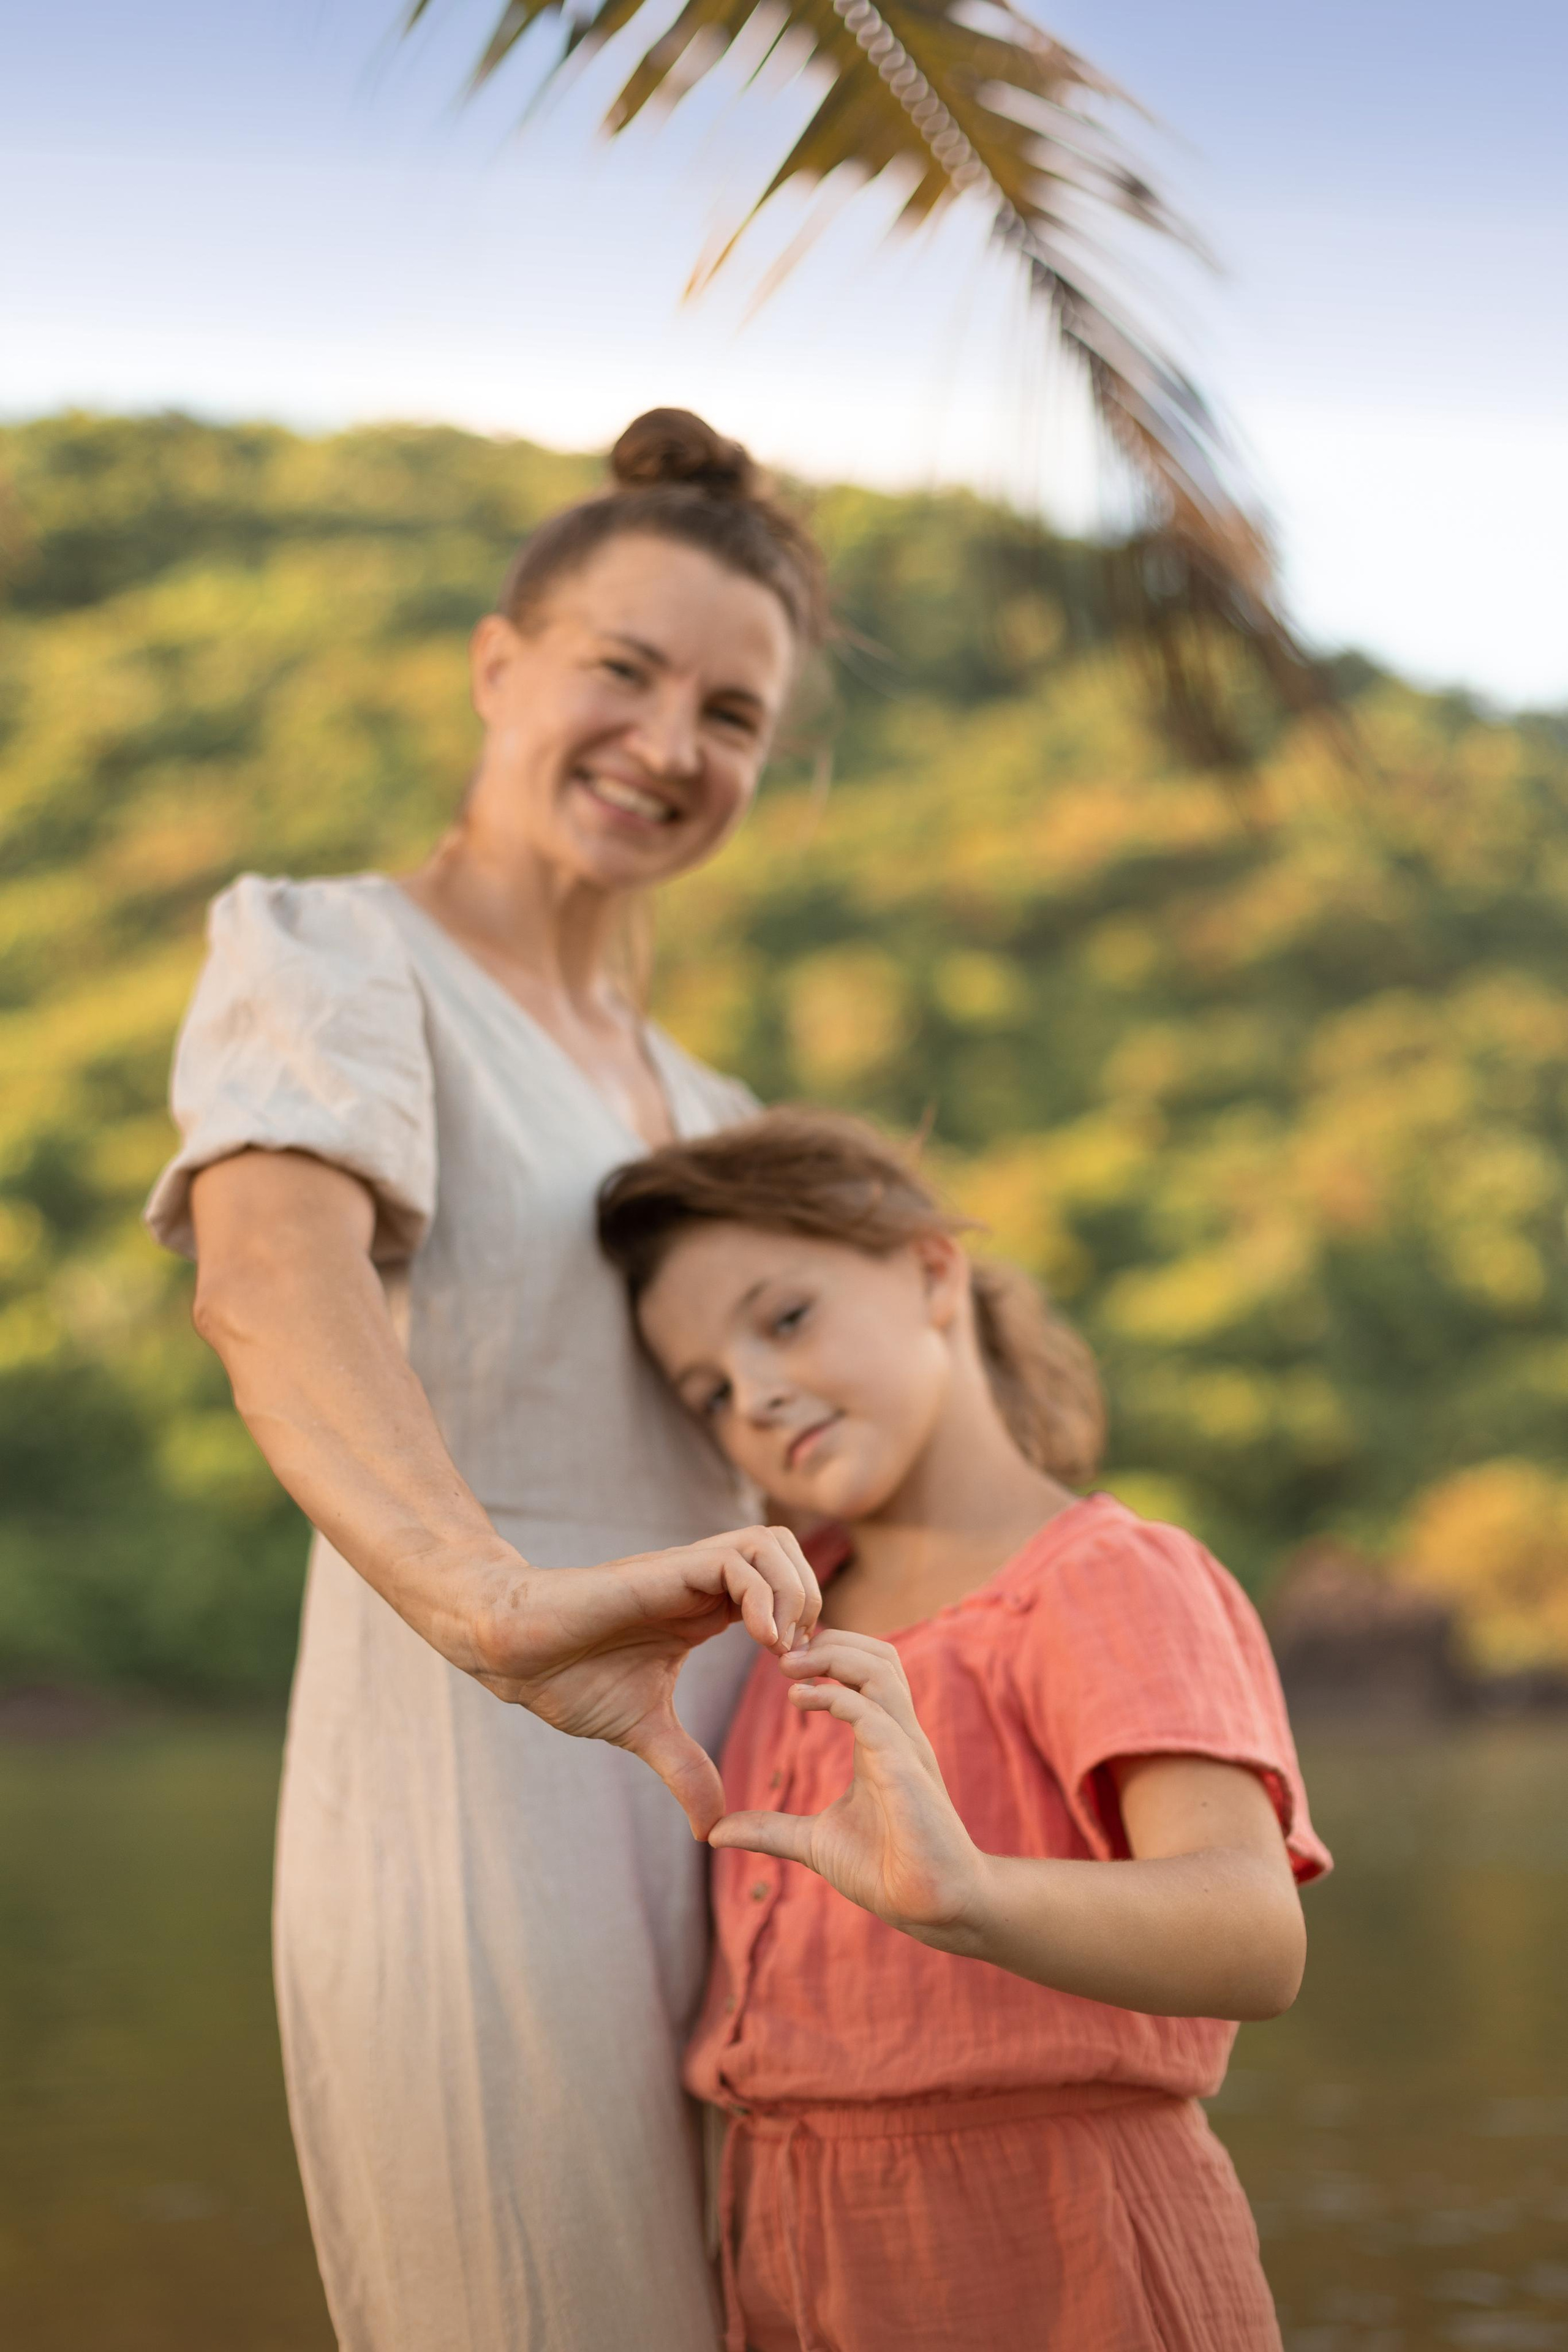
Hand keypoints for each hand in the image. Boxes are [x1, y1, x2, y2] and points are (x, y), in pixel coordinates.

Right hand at [469, 1527, 821, 1838]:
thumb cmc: (571, 1679)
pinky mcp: (667, 1568)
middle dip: (813, 1600)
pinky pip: (739, 1558)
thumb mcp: (647, 1731)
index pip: (783, 1590)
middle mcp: (704, 1584)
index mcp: (706, 1611)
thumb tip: (712, 1829)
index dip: (806, 1627)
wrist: (518, 1656)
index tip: (800, 1679)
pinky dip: (765, 1595)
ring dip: (795, 1593)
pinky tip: (759, 1640)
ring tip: (782, 1649)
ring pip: (773, 1543)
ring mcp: (687, 1571)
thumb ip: (686, 1769)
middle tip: (800, 1658)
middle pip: (790, 1552)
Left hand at [709, 1631, 987, 1946]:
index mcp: (881, 1742)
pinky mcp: (907, 1772)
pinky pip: (876, 1716)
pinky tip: (800, 1699)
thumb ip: (770, 1830)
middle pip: (878, 1655)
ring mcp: (906, 1749)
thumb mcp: (814, 1843)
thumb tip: (715, 1834)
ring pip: (882, 1670)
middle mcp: (898, 1735)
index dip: (827, 1654)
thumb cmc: (885, 1871)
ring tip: (787, 1668)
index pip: (866, 1670)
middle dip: (830, 1641)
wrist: (934, 1908)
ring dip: (833, 1657)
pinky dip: (837, 1698)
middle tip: (780, 1653)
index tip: (780, 1662)